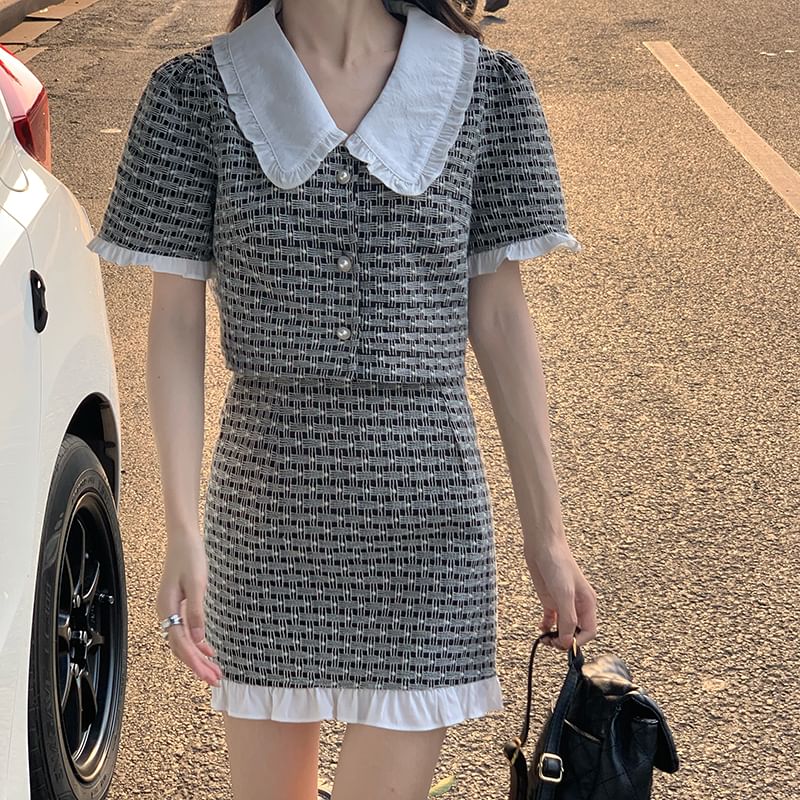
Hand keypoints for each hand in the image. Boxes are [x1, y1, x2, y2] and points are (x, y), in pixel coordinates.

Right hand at [156, 534, 222, 687]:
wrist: (184, 537)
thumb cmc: (190, 556)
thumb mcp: (197, 583)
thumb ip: (196, 611)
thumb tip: (198, 639)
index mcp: (167, 609)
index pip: (181, 644)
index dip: (195, 662)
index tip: (209, 676)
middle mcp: (166, 612)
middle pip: (181, 647)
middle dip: (198, 665)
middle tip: (215, 680)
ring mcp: (171, 609)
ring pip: (184, 641)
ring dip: (198, 657)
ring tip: (214, 671)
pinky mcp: (179, 605)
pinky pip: (186, 630)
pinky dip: (197, 643)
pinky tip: (208, 650)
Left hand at [523, 537, 597, 650]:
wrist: (543, 546)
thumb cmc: (558, 564)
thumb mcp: (564, 594)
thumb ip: (568, 619)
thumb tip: (568, 642)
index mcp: (587, 604)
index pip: (589, 632)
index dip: (578, 641)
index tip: (565, 644)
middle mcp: (577, 606)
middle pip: (576, 632)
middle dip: (565, 641)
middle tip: (552, 643)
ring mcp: (563, 603)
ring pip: (563, 629)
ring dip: (555, 637)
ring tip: (545, 638)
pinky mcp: (550, 600)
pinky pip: (551, 620)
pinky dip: (546, 628)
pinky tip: (541, 628)